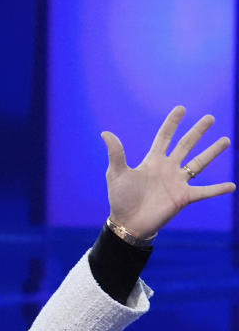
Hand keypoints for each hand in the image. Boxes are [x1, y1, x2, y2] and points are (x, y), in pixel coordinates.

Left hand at [101, 106, 235, 237]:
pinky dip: (218, 189)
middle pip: (186, 145)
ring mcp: (177, 182)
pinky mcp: (184, 198)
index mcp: (152, 161)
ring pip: (199, 163)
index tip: (181, 109)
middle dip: (197, 132)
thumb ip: (116, 153)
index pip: (164, 137)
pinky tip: (232, 186)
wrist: (128, 222)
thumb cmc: (120, 198)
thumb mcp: (116, 174)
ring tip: (226, 140)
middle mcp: (167, 168)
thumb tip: (105, 132)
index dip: (172, 123)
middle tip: (210, 117)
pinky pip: (205, 192)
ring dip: (212, 152)